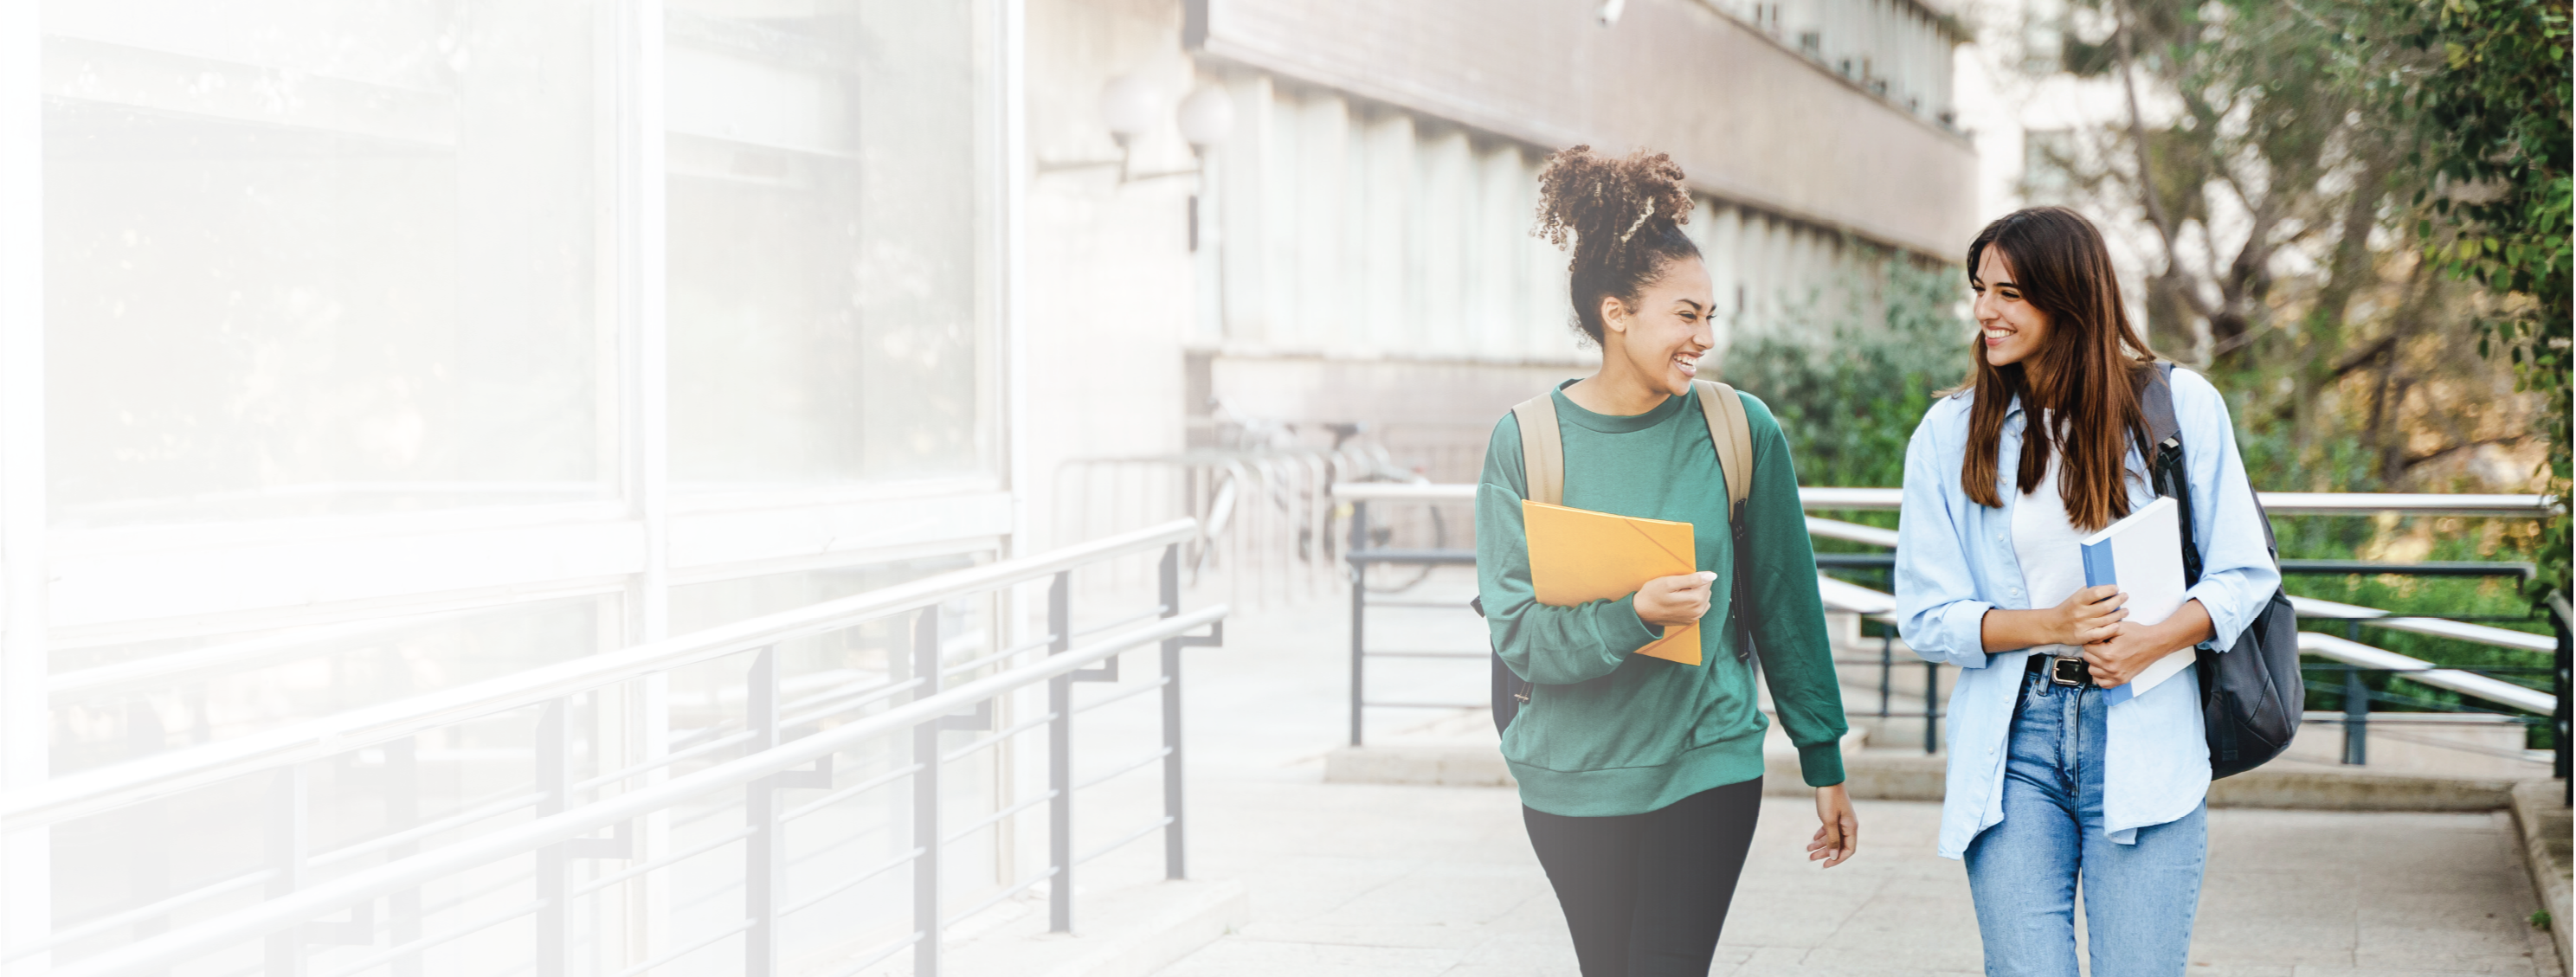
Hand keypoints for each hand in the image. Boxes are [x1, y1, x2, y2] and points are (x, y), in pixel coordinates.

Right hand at [1634, 571, 1715, 628]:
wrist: (1641, 612)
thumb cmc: (1652, 595)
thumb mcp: (1670, 582)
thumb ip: (1692, 579)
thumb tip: (1712, 575)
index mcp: (1695, 600)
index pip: (1706, 581)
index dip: (1693, 578)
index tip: (1679, 581)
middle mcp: (1698, 611)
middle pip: (1706, 590)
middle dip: (1695, 586)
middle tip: (1676, 588)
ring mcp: (1694, 617)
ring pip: (1703, 598)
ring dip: (1694, 594)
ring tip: (1677, 595)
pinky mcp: (1690, 620)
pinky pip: (1699, 607)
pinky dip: (1692, 602)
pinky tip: (1680, 601)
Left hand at [1807, 784, 1856, 867]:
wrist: (1826, 779)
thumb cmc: (1829, 799)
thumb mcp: (1829, 821)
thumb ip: (1833, 839)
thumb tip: (1834, 856)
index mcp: (1851, 828)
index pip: (1848, 850)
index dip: (1837, 859)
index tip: (1825, 865)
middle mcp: (1848, 825)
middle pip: (1839, 845)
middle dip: (1825, 853)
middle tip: (1811, 858)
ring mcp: (1842, 820)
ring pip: (1833, 838)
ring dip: (1821, 845)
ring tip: (1808, 850)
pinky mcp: (1835, 815)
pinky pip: (1829, 830)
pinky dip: (1821, 835)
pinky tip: (1813, 839)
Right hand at [2045, 584, 2127, 645]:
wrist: (2052, 626)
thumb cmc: (2067, 610)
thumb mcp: (2074, 597)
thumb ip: (2088, 592)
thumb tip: (2106, 585)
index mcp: (2078, 600)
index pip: (2096, 592)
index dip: (2109, 589)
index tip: (2116, 588)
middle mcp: (2080, 613)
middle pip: (2106, 606)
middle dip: (2119, 600)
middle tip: (2124, 597)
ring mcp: (2083, 626)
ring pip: (2107, 619)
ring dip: (2119, 614)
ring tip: (2125, 610)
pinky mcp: (2084, 637)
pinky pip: (2102, 633)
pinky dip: (2112, 628)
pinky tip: (2117, 624)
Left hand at [2081, 600, 2211, 686]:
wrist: (2156, 643)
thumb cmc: (2138, 634)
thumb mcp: (2117, 627)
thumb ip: (2100, 631)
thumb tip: (2088, 637)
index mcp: (2107, 653)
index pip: (2086, 647)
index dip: (2091, 640)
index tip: (2099, 639)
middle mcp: (2111, 667)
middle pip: (2088, 659)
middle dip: (2093, 650)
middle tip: (2103, 645)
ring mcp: (2117, 676)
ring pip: (2092, 671)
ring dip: (2095, 663)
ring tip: (2104, 655)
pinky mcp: (2122, 680)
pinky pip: (2103, 684)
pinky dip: (2101, 676)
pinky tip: (2106, 667)